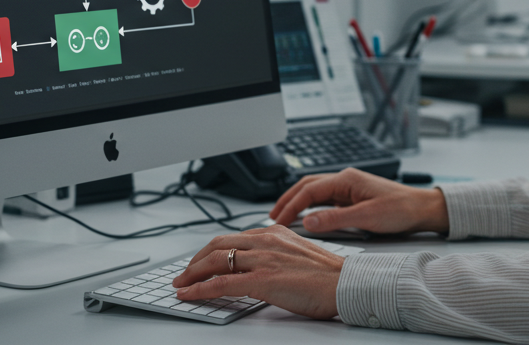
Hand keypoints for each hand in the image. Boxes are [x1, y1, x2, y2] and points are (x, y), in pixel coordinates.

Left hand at [171, 224, 343, 318]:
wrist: (346, 284)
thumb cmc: (329, 277)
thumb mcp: (299, 256)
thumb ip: (277, 255)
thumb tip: (259, 268)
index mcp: (276, 233)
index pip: (234, 237)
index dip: (212, 250)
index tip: (201, 260)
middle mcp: (267, 240)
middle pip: (219, 245)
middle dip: (196, 260)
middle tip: (184, 273)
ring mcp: (264, 259)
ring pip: (216, 261)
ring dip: (192, 274)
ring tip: (181, 284)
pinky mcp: (263, 279)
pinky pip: (222, 283)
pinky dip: (200, 289)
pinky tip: (190, 294)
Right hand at [268, 167, 447, 234]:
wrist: (422, 209)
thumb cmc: (401, 209)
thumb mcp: (366, 217)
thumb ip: (335, 219)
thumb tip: (308, 221)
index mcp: (346, 179)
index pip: (309, 190)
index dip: (290, 205)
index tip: (278, 220)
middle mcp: (346, 180)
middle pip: (307, 186)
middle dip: (288, 200)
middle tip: (273, 216)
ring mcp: (349, 188)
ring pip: (315, 191)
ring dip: (298, 202)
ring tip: (284, 216)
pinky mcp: (354, 197)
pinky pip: (326, 199)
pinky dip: (311, 207)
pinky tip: (306, 217)